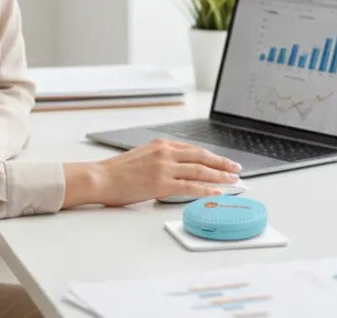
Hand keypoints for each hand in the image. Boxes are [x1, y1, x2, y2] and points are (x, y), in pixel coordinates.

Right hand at [64, 139, 241, 207]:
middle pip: (202, 157)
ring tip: (234, 181)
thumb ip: (159, 158)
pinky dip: (207, 190)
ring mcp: (165, 168)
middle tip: (236, 169)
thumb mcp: (140, 156)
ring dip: (220, 176)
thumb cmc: (115, 171)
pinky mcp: (162, 184)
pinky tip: (218, 192)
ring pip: (201, 171)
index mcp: (160, 144)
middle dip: (222, 164)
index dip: (211, 156)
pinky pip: (191, 187)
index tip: (222, 161)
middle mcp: (165, 153)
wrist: (100, 178)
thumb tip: (176, 168)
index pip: (193, 149)